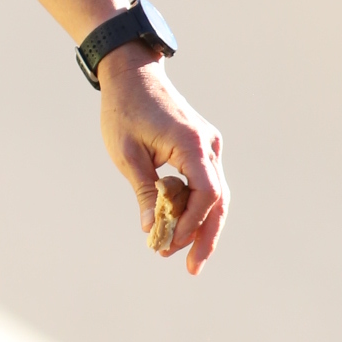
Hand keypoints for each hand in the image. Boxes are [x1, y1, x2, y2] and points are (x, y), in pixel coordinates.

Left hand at [96, 48, 228, 275]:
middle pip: (218, 199)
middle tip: (193, 268)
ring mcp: (208, 145)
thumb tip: (152, 229)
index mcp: (191, 143)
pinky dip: (194, 206)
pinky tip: (180, 227)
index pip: (207, 193)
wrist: (132, 74)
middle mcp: (208, 145)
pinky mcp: (202, 147)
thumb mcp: (127, 154)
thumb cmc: (123, 110)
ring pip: (214, 194)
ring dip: (200, 224)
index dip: (192, 223)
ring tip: (184, 255)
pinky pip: (205, 182)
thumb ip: (144, 192)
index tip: (170, 242)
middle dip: (205, 235)